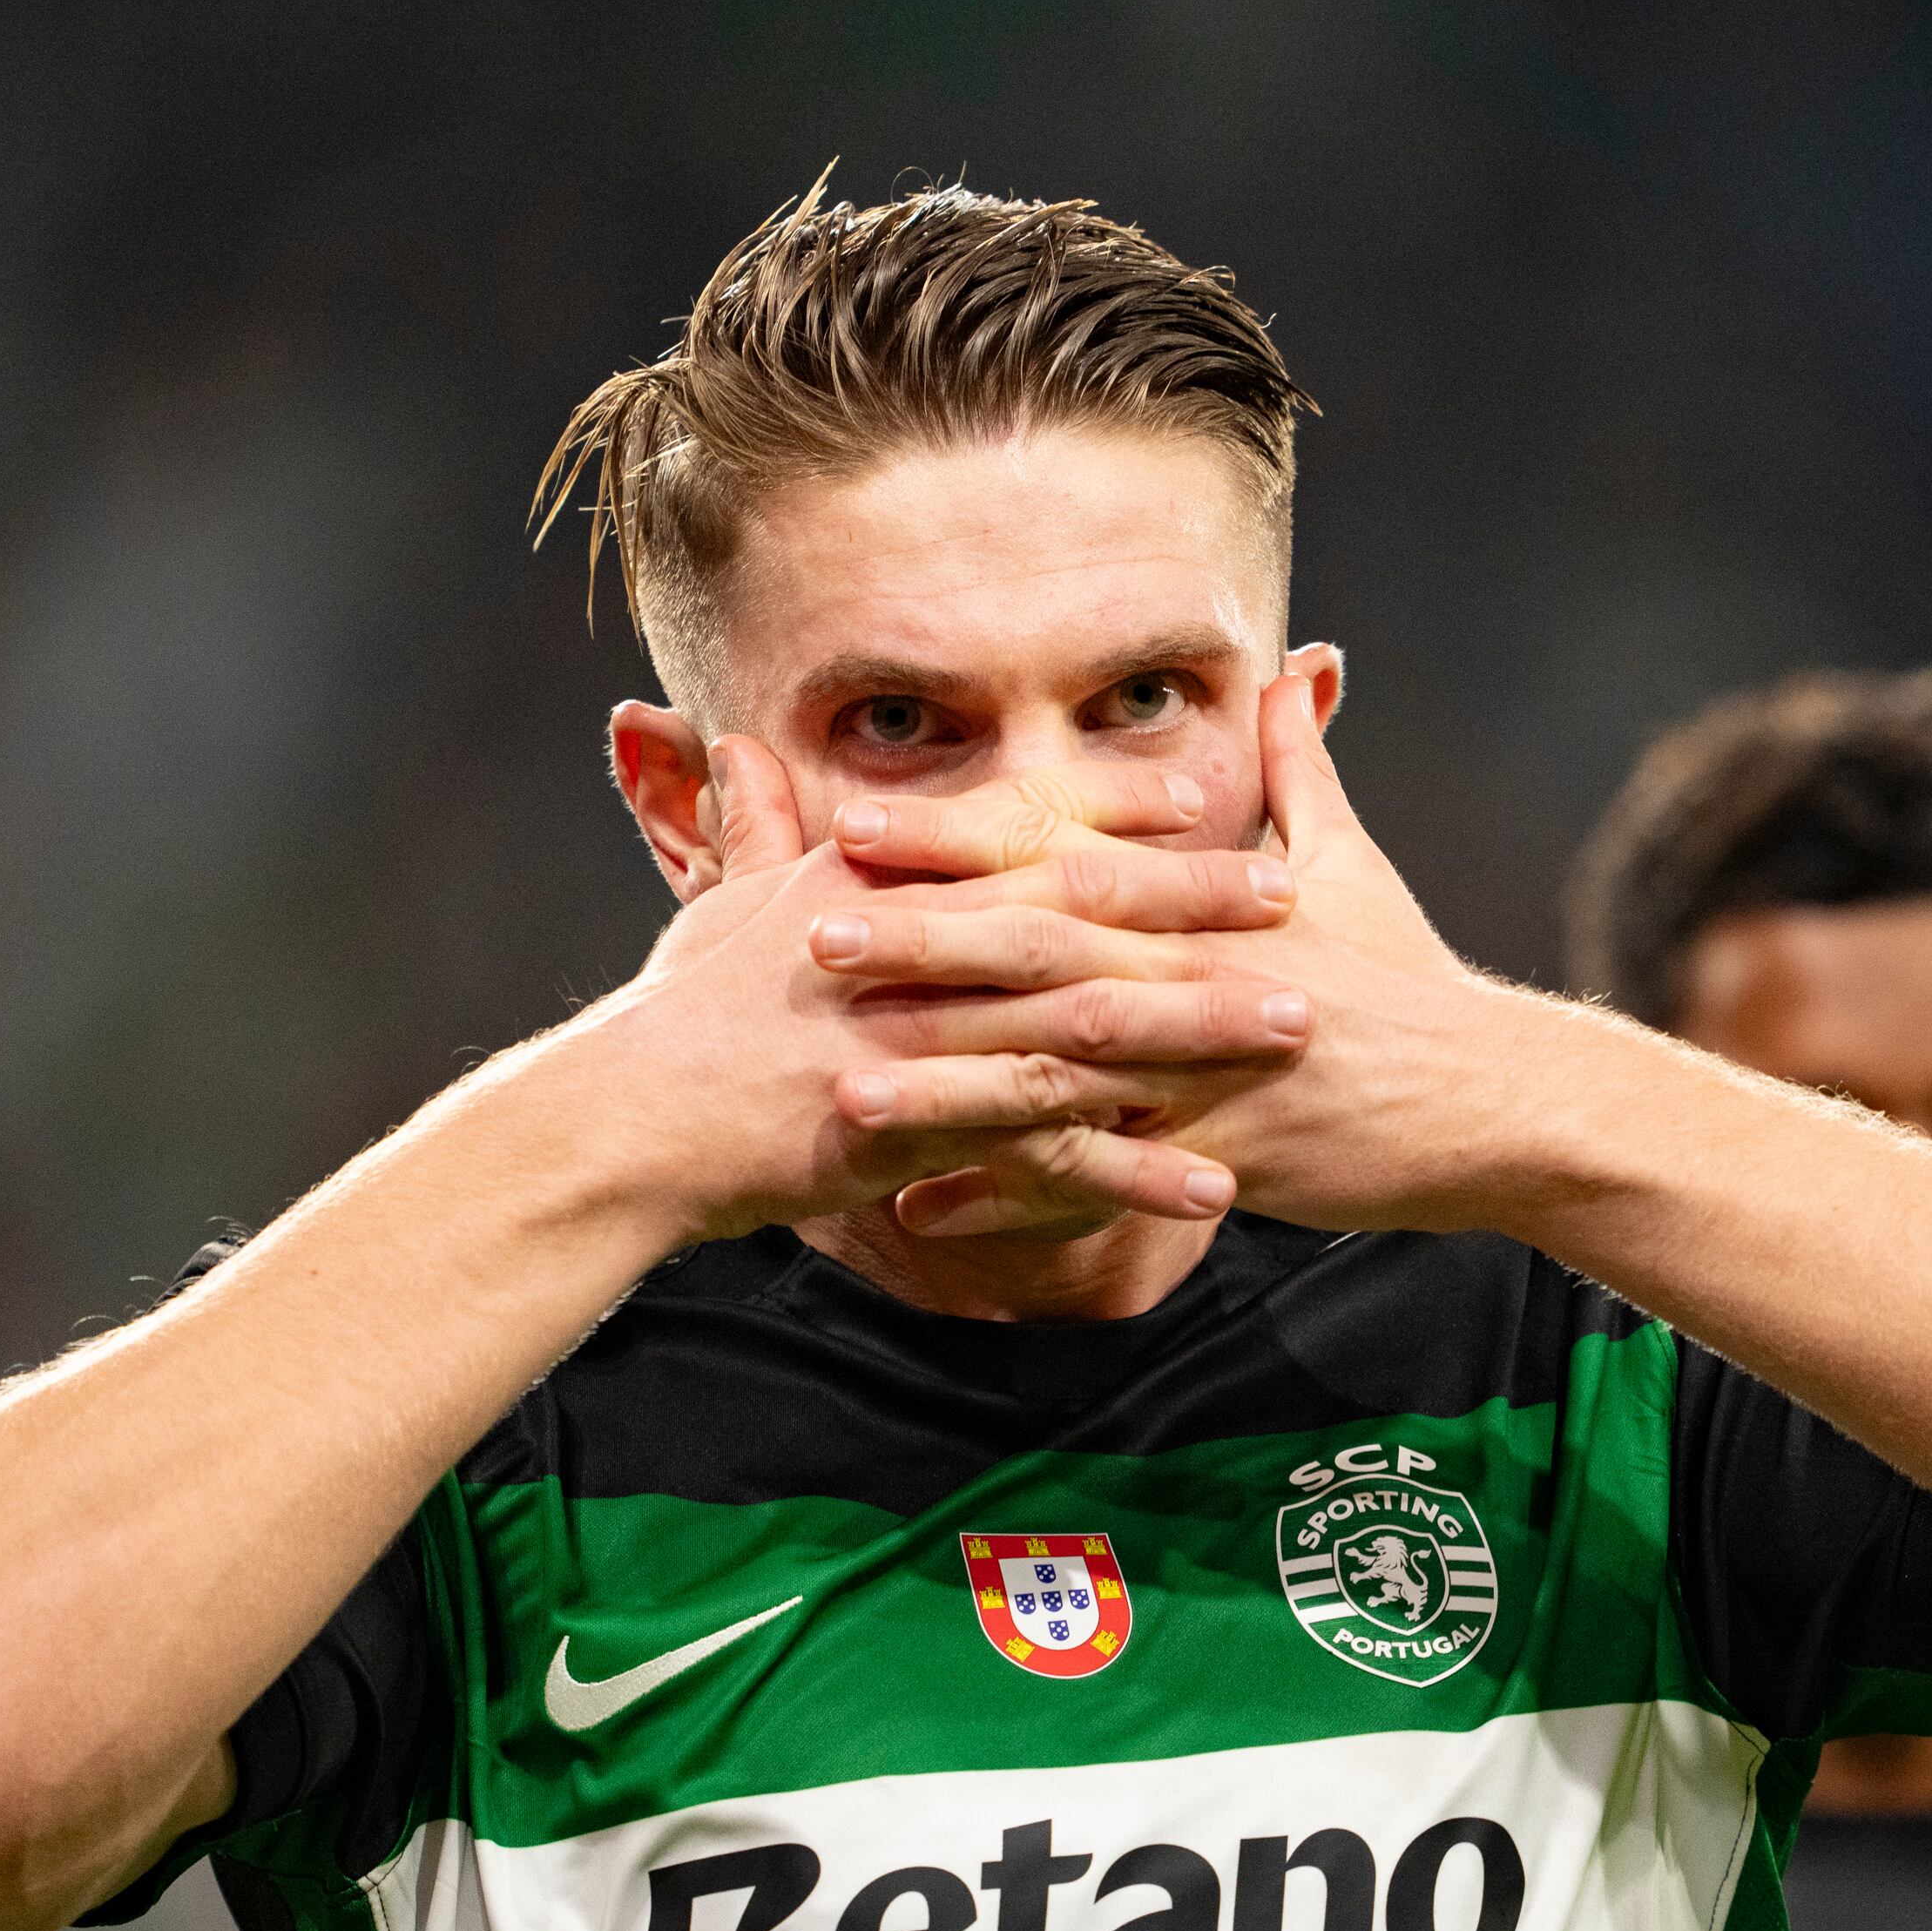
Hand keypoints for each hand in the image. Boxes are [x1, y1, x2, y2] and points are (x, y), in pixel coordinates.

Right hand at [591, 736, 1313, 1240]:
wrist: (634, 1121)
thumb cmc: (677, 1012)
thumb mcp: (719, 900)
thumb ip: (753, 825)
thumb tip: (732, 746)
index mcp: (880, 881)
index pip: (1018, 827)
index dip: (1114, 810)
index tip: (1200, 797)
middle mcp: (918, 948)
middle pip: (1084, 913)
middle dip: (1194, 904)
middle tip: (1294, 895)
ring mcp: (929, 1041)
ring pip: (1094, 1024)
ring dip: (1202, 1028)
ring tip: (1297, 1027)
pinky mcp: (930, 1134)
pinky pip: (1057, 1152)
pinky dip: (1141, 1170)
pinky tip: (1218, 1184)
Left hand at [817, 676, 1522, 1234]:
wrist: (1495, 1099)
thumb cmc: (1413, 981)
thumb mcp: (1352, 862)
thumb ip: (1300, 766)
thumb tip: (1300, 665)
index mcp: (1201, 903)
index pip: (1058, 858)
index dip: (956, 841)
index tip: (857, 825)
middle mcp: (1191, 977)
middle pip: (1040, 955)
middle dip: (923, 947)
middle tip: (810, 939)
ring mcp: (1204, 1072)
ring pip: (1055, 1076)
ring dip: (944, 1088)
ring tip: (838, 1095)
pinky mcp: (1222, 1157)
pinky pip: (1095, 1183)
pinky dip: (1008, 1202)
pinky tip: (921, 1214)